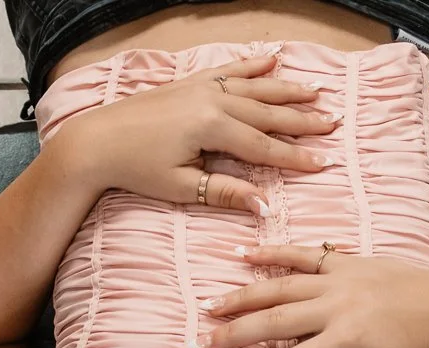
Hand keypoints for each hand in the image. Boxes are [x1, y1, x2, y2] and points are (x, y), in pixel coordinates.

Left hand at [52, 52, 334, 213]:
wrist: (97, 142)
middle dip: (301, 120)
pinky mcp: (190, 82)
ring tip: (315, 94)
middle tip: (332, 124)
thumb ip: (226, 193)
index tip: (323, 162)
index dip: (295, 156)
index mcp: (212, 127)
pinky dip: (252, 65)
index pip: (264, 146)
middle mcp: (212, 100)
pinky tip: (272, 60)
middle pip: (267, 113)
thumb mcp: (183, 188)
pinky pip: (229, 70)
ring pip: (254, 88)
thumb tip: (265, 206)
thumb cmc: (136, 169)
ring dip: (286, 92)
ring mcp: (201, 87)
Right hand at [196, 244, 428, 347]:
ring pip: (279, 287)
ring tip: (211, 310)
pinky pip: (301, 255)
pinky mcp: (344, 261)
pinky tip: (243, 256)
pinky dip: (272, 254)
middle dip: (233, 337)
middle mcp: (335, 307)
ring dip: (242, 298)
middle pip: (272, 323)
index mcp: (345, 342)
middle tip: (200, 347)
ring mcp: (338, 279)